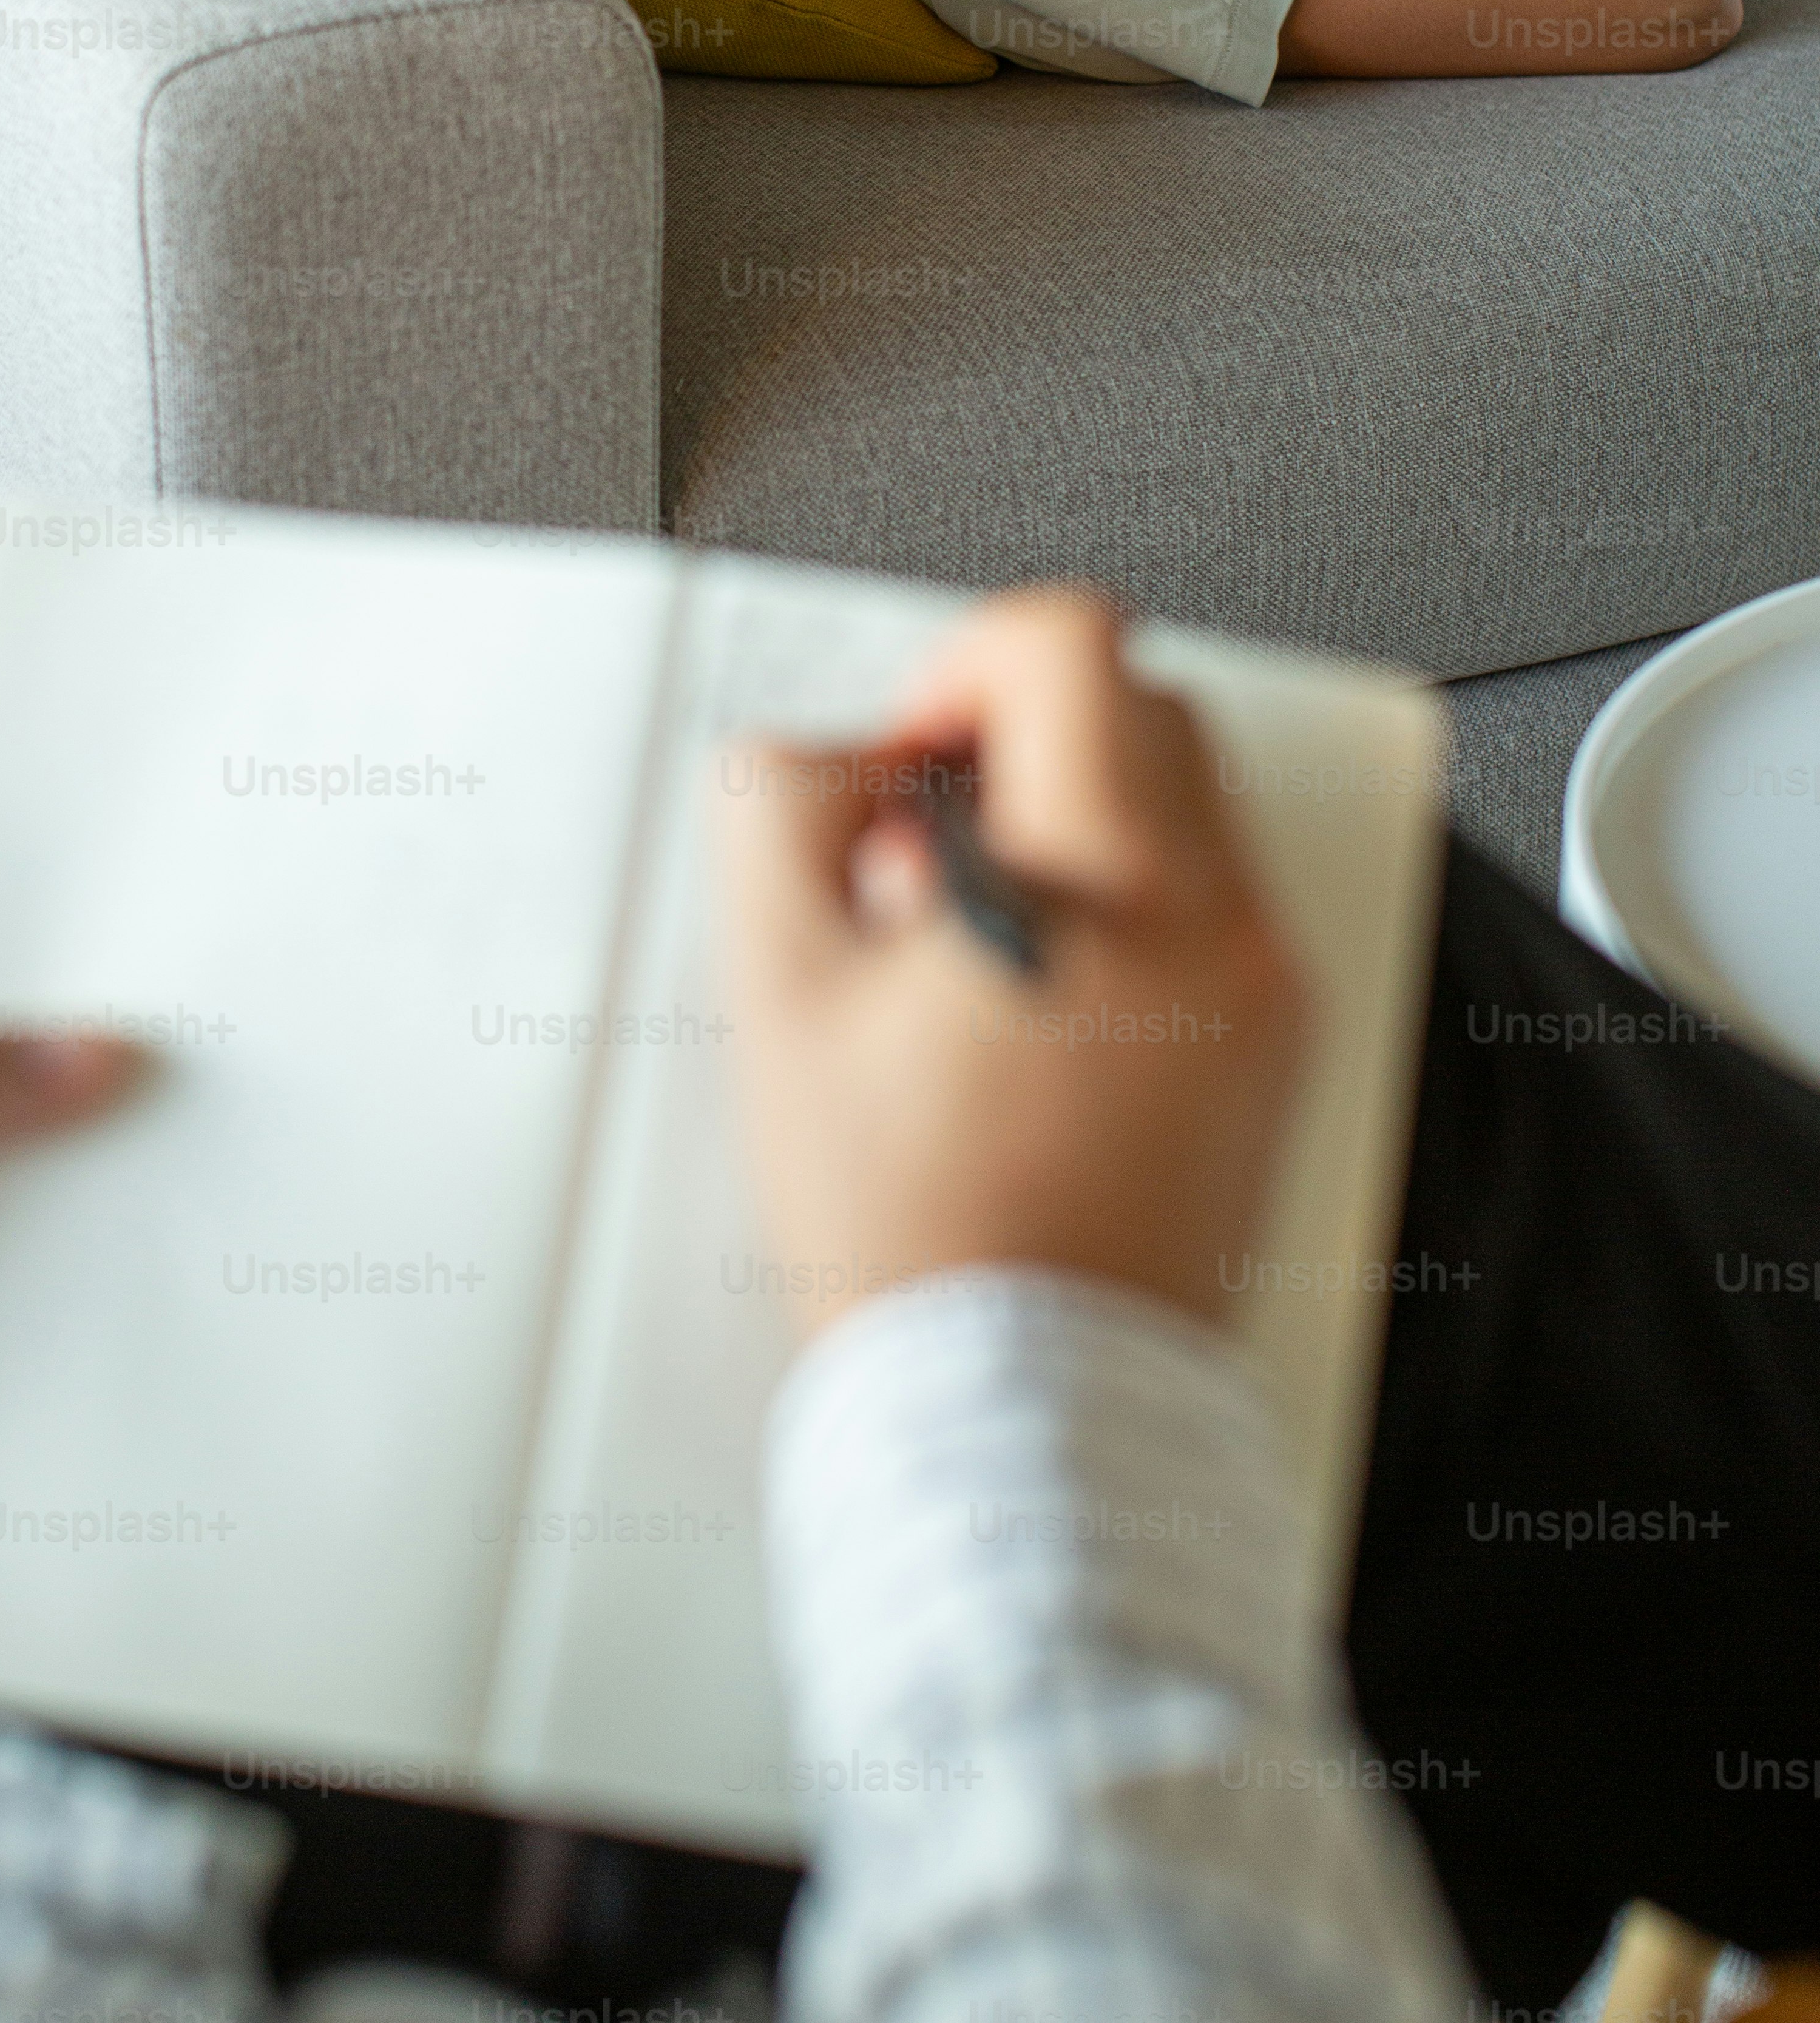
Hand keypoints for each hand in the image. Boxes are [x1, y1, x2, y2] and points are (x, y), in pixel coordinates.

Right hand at [721, 593, 1306, 1331]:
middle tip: (924, 852)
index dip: (959, 667)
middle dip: (1015, 745)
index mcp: (1112, 880)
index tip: (911, 757)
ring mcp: (1265, 990)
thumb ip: (780, 815)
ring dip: (1069, 823)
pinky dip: (1123, 908)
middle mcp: (1222, 919)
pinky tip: (1029, 1007)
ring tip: (971, 944)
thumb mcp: (780, 992)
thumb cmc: (917, 1233)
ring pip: (1178, 805)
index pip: (1070, 645)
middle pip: (1136, 708)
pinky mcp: (1274, 1055)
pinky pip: (1208, 908)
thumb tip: (832, 761)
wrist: (1024, 1408)